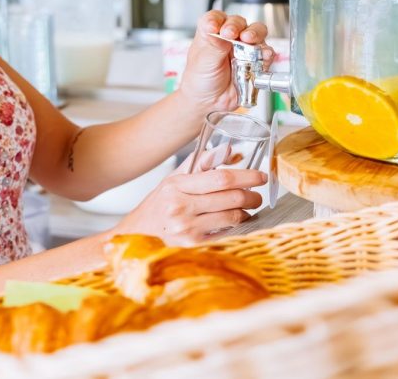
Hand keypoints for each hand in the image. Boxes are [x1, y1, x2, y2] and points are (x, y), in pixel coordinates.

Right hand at [113, 167, 266, 245]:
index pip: (221, 178)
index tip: (260, 176)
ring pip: (233, 217)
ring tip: (245, 208)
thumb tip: (228, 150)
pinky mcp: (193, 246)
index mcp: (176, 186)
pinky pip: (226, 233)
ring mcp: (187, 229)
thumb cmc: (157, 206)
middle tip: (257, 194)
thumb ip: (201, 163)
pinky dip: (235, 226)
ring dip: (246, 212)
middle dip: (252, 195)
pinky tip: (234, 222)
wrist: (137, 236)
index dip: (246, 175)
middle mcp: (181, 208)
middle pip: (232, 198)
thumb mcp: (173, 179)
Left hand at [179, 11, 274, 112]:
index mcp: (211, 33)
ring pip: (256, 33)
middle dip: (236, 26)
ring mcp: (244, 48)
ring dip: (255, 34)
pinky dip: (267, 52)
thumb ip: (214, 47)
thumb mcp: (203, 62)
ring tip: (249, 39)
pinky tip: (263, 54)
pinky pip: (266, 54)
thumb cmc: (200, 80)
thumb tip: (223, 33)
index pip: (215, 17)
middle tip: (232, 33)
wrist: (209, 102)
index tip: (214, 26)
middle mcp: (229, 37)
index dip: (216, 19)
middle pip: (238, 22)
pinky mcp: (256, 62)